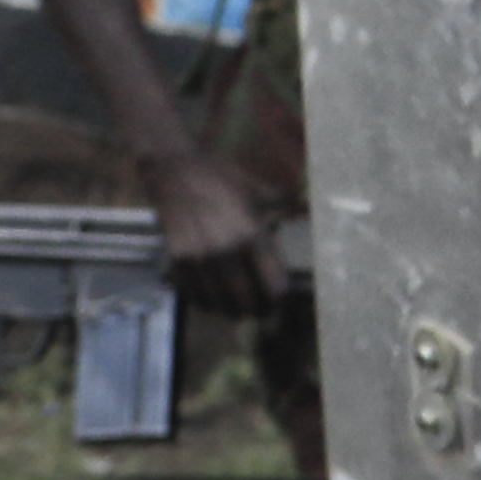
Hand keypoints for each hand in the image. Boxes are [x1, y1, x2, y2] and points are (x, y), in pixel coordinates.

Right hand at [142, 150, 285, 316]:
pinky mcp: (178, 260)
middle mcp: (226, 250)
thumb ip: (285, 205)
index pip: (274, 286)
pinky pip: (195, 297)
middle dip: (258, 310)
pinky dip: (206, 303)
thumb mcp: (258, 190)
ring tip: (237, 309)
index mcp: (251, 234)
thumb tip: (307, 210)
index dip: (280, 297)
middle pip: (248, 302)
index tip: (279, 296)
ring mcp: (199, 258)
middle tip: (261, 310)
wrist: (173, 168)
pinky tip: (213, 299)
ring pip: (220, 305)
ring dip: (231, 311)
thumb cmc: (221, 177)